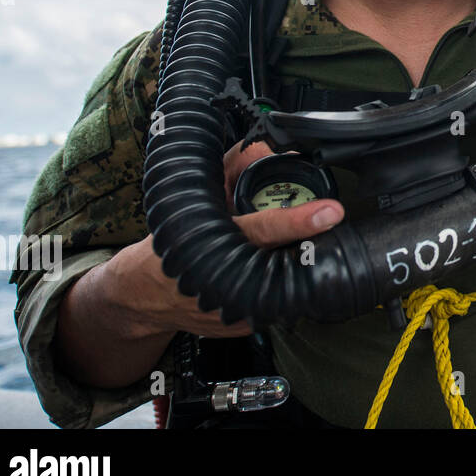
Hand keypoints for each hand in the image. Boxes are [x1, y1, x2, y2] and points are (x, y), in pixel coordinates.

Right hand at [110, 139, 344, 338]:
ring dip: (296, 264)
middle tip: (324, 228)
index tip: (332, 211)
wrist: (143, 295)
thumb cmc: (167, 244)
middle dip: (308, 243)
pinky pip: (280, 303)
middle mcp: (223, 282)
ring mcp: (236, 310)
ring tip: (296, 248)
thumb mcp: (194, 199)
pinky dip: (283, 285)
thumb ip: (232, 169)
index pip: (263, 229)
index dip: (300, 220)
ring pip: (287, 284)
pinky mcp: (247, 326)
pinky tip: (275, 273)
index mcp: (210, 244)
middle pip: (286, 260)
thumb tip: (270, 149)